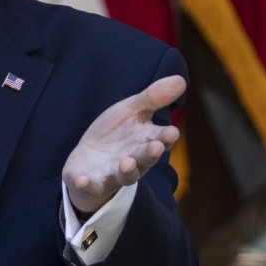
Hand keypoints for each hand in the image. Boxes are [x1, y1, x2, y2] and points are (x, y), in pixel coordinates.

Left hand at [62, 75, 184, 214]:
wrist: (89, 161)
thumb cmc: (115, 134)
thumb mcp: (130, 111)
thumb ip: (152, 98)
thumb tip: (181, 79)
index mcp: (144, 142)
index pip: (159, 139)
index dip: (165, 137)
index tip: (172, 132)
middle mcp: (133, 161)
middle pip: (144, 158)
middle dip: (149, 154)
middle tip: (156, 146)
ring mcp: (112, 173)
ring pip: (124, 175)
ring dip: (126, 170)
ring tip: (126, 162)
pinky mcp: (91, 182)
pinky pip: (91, 186)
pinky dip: (88, 184)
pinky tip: (84, 180)